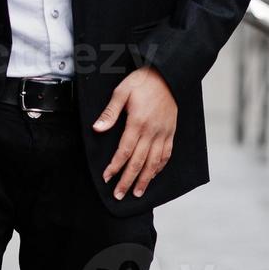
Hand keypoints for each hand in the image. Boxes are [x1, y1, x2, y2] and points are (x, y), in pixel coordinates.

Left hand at [92, 66, 177, 199]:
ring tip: (137, 192)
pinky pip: (167, 154)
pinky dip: (160, 167)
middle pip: (139, 162)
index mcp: (137, 123)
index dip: (115, 166)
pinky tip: (154, 175)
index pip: (125, 151)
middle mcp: (152, 131)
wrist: (167, 75)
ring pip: (154, 162)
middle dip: (127, 180)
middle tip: (119, 194)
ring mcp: (163, 133)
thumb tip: (97, 129)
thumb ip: (110, 113)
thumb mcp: (121, 92)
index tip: (107, 178)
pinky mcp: (171, 132)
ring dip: (145, 179)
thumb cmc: (141, 82)